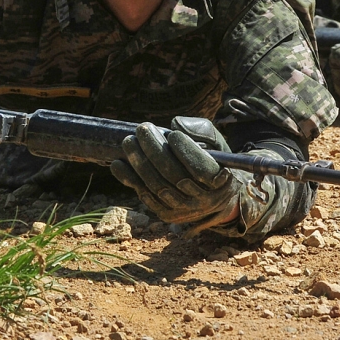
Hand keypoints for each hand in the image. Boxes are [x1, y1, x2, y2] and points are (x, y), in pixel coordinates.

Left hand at [110, 117, 241, 229]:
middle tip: (143, 129)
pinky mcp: (167, 214)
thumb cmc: (213, 161)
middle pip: (174, 176)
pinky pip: (146, 196)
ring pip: (157, 187)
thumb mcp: (215, 143)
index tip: (172, 134)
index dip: (186, 152)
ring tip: (129, 141)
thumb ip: (200, 131)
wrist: (214, 195)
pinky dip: (130, 180)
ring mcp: (183, 209)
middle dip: (155, 150)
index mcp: (221, 181)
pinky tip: (118, 163)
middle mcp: (203, 200)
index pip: (201, 169)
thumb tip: (174, 125)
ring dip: (139, 163)